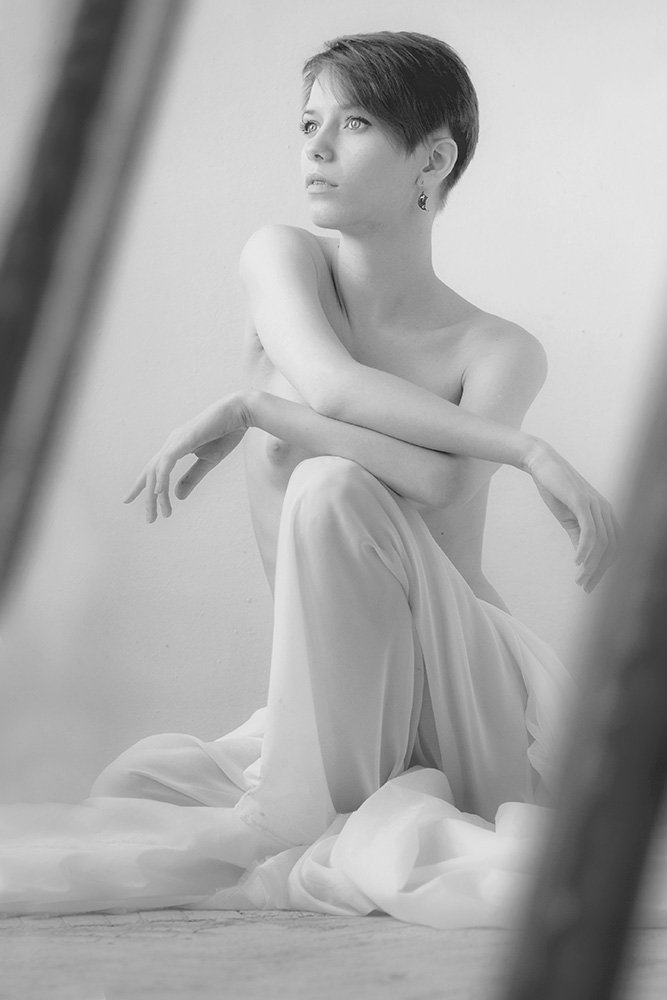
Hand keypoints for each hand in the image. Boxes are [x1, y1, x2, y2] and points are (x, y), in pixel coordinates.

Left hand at [124, 392, 249, 521]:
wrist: (239, 413)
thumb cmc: (226, 433)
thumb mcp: (208, 462)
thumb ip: (192, 478)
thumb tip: (177, 496)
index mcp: (176, 447)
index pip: (154, 469)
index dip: (142, 486)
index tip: (130, 500)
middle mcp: (171, 443)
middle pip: (151, 473)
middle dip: (147, 497)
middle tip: (149, 519)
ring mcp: (175, 440)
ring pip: (157, 471)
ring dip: (156, 495)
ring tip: (159, 513)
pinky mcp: (183, 440)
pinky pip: (166, 462)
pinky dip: (161, 478)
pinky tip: (158, 493)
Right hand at [524, 439, 619, 591]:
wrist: (542, 464)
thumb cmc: (556, 489)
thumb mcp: (569, 518)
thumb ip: (578, 537)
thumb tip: (584, 559)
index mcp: (606, 513)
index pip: (615, 546)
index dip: (606, 569)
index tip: (591, 585)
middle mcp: (606, 509)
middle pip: (613, 548)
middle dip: (601, 572)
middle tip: (586, 588)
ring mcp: (595, 504)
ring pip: (602, 542)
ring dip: (592, 565)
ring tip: (580, 580)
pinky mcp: (581, 501)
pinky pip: (589, 531)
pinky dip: (585, 549)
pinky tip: (577, 562)